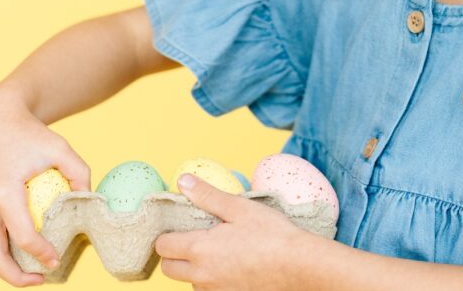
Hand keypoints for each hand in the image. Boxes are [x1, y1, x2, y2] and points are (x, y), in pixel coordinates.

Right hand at [0, 88, 91, 287]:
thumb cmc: (31, 134)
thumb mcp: (61, 149)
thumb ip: (80, 174)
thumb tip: (89, 202)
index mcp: (4, 192)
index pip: (23, 236)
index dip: (41, 254)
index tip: (56, 261)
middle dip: (15, 276)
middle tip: (41, 279)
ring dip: (4, 268)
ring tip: (31, 273)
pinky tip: (19, 254)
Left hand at [156, 174, 311, 290]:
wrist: (299, 266)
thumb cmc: (271, 234)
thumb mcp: (239, 208)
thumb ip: (207, 196)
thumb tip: (183, 181)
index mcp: (200, 249)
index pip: (163, 246)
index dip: (166, 233)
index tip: (178, 225)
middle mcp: (202, 275)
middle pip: (169, 269)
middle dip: (174, 253)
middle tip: (193, 236)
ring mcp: (215, 290)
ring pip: (189, 281)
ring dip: (193, 268)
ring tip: (216, 249)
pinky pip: (208, 289)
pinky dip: (211, 278)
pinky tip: (230, 264)